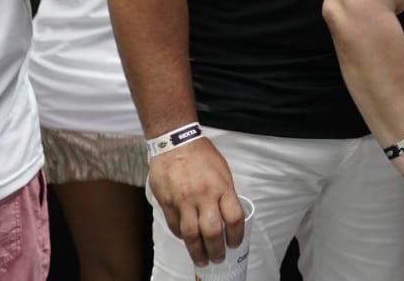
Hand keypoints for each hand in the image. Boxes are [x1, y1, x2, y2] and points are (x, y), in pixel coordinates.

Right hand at [148, 138, 244, 266]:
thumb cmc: (201, 154)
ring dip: (197, 251)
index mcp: (222, 187)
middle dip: (216, 249)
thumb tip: (226, 215)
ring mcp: (184, 201)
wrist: (175, 143)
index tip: (235, 243)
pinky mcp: (167, 203)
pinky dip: (181, 236)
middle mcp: (203, 197)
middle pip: (211, 232)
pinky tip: (186, 240)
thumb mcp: (222, 171)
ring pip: (191, 234)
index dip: (236, 235)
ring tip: (201, 259)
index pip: (234, 218)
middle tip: (218, 258)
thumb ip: (225, 193)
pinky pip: (175, 226)